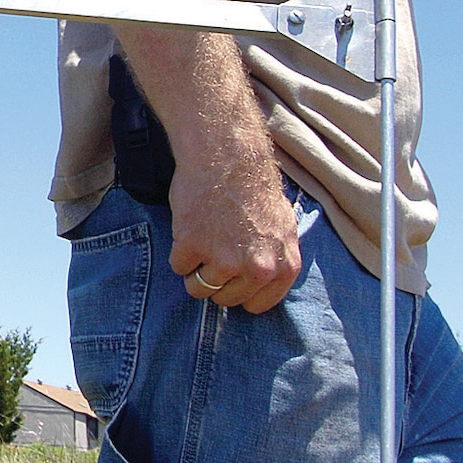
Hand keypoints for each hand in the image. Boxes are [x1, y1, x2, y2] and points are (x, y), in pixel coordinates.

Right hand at [166, 151, 300, 314]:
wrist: (228, 157)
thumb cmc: (254, 187)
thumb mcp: (283, 226)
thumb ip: (276, 257)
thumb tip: (265, 278)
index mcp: (282, 267)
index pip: (257, 305)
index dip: (241, 292)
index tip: (232, 279)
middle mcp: (257, 269)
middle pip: (225, 299)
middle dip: (216, 280)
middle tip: (213, 251)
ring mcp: (224, 261)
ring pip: (198, 288)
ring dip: (195, 268)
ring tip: (201, 239)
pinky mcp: (193, 248)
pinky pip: (178, 267)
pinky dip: (179, 250)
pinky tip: (190, 227)